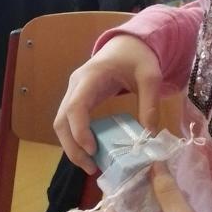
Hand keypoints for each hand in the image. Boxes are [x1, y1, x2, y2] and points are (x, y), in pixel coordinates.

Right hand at [53, 34, 164, 172]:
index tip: (92, 150)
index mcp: (91, 76)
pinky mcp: (78, 98)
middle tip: (91, 167)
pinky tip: (91, 152)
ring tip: (91, 165)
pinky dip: (76, 138)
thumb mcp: (150, 77)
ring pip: (61, 123)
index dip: (79, 130)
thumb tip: (149, 135)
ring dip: (71, 146)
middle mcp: (76, 85)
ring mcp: (73, 92)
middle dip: (72, 147)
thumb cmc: (138, 57)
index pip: (76, 106)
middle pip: (61, 120)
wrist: (128, 44)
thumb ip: (150, 103)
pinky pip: (69, 122)